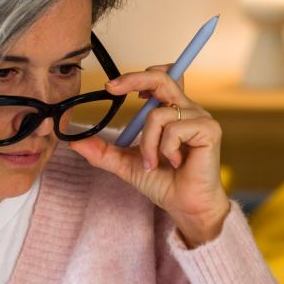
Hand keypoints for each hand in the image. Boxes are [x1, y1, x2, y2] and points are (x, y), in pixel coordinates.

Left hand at [67, 63, 230, 247]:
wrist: (185, 206)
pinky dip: (164, 149)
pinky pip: (174, 129)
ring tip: (153, 163)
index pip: (159, 78)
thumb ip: (102, 151)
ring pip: (158, 114)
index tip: (111, 88)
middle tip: (111, 89)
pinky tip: (173, 163)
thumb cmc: (163, 182)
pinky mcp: (209, 130)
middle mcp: (187, 109)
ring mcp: (200, 118)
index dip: (137, 76)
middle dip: (133, 80)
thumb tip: (73, 141)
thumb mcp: (125, 164)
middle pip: (162, 78)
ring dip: (148, 143)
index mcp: (171, 111)